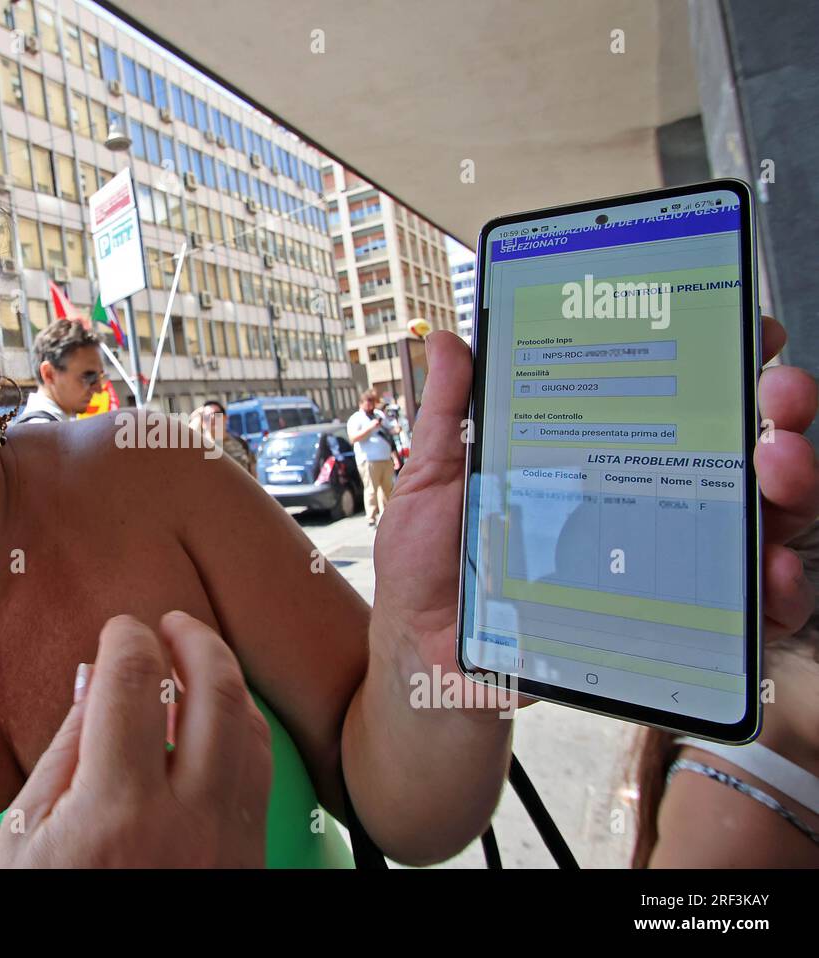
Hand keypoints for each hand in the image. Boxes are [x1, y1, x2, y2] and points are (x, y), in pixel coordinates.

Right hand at [0, 612, 271, 867]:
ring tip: (197, 663)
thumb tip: (96, 684)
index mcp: (116, 811)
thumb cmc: (49, 913)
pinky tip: (216, 723)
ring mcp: (229, 846)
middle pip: (215, 693)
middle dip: (195, 640)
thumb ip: (64, 755)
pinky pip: (260, 777)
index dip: (127, 639)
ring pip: (251, 731)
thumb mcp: (27, 840)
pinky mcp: (250, 865)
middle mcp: (187, 822)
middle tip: (171, 625)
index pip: (135, 685)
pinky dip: (242, 732)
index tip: (120, 630)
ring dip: (227, 682)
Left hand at [372, 319, 817, 713]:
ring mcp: (664, 564)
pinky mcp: (671, 627)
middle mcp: (644, 502)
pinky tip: (774, 573)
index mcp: (596, 458)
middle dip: (778, 414)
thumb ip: (448, 416)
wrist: (429, 654)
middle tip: (781, 392)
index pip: (677, 401)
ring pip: (762, 522)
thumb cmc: (435, 564)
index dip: (726, 363)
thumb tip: (454, 341)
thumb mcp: (433, 482)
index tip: (752, 331)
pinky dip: (775, 595)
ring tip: (781, 466)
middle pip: (739, 453)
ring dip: (791, 491)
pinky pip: (747, 615)